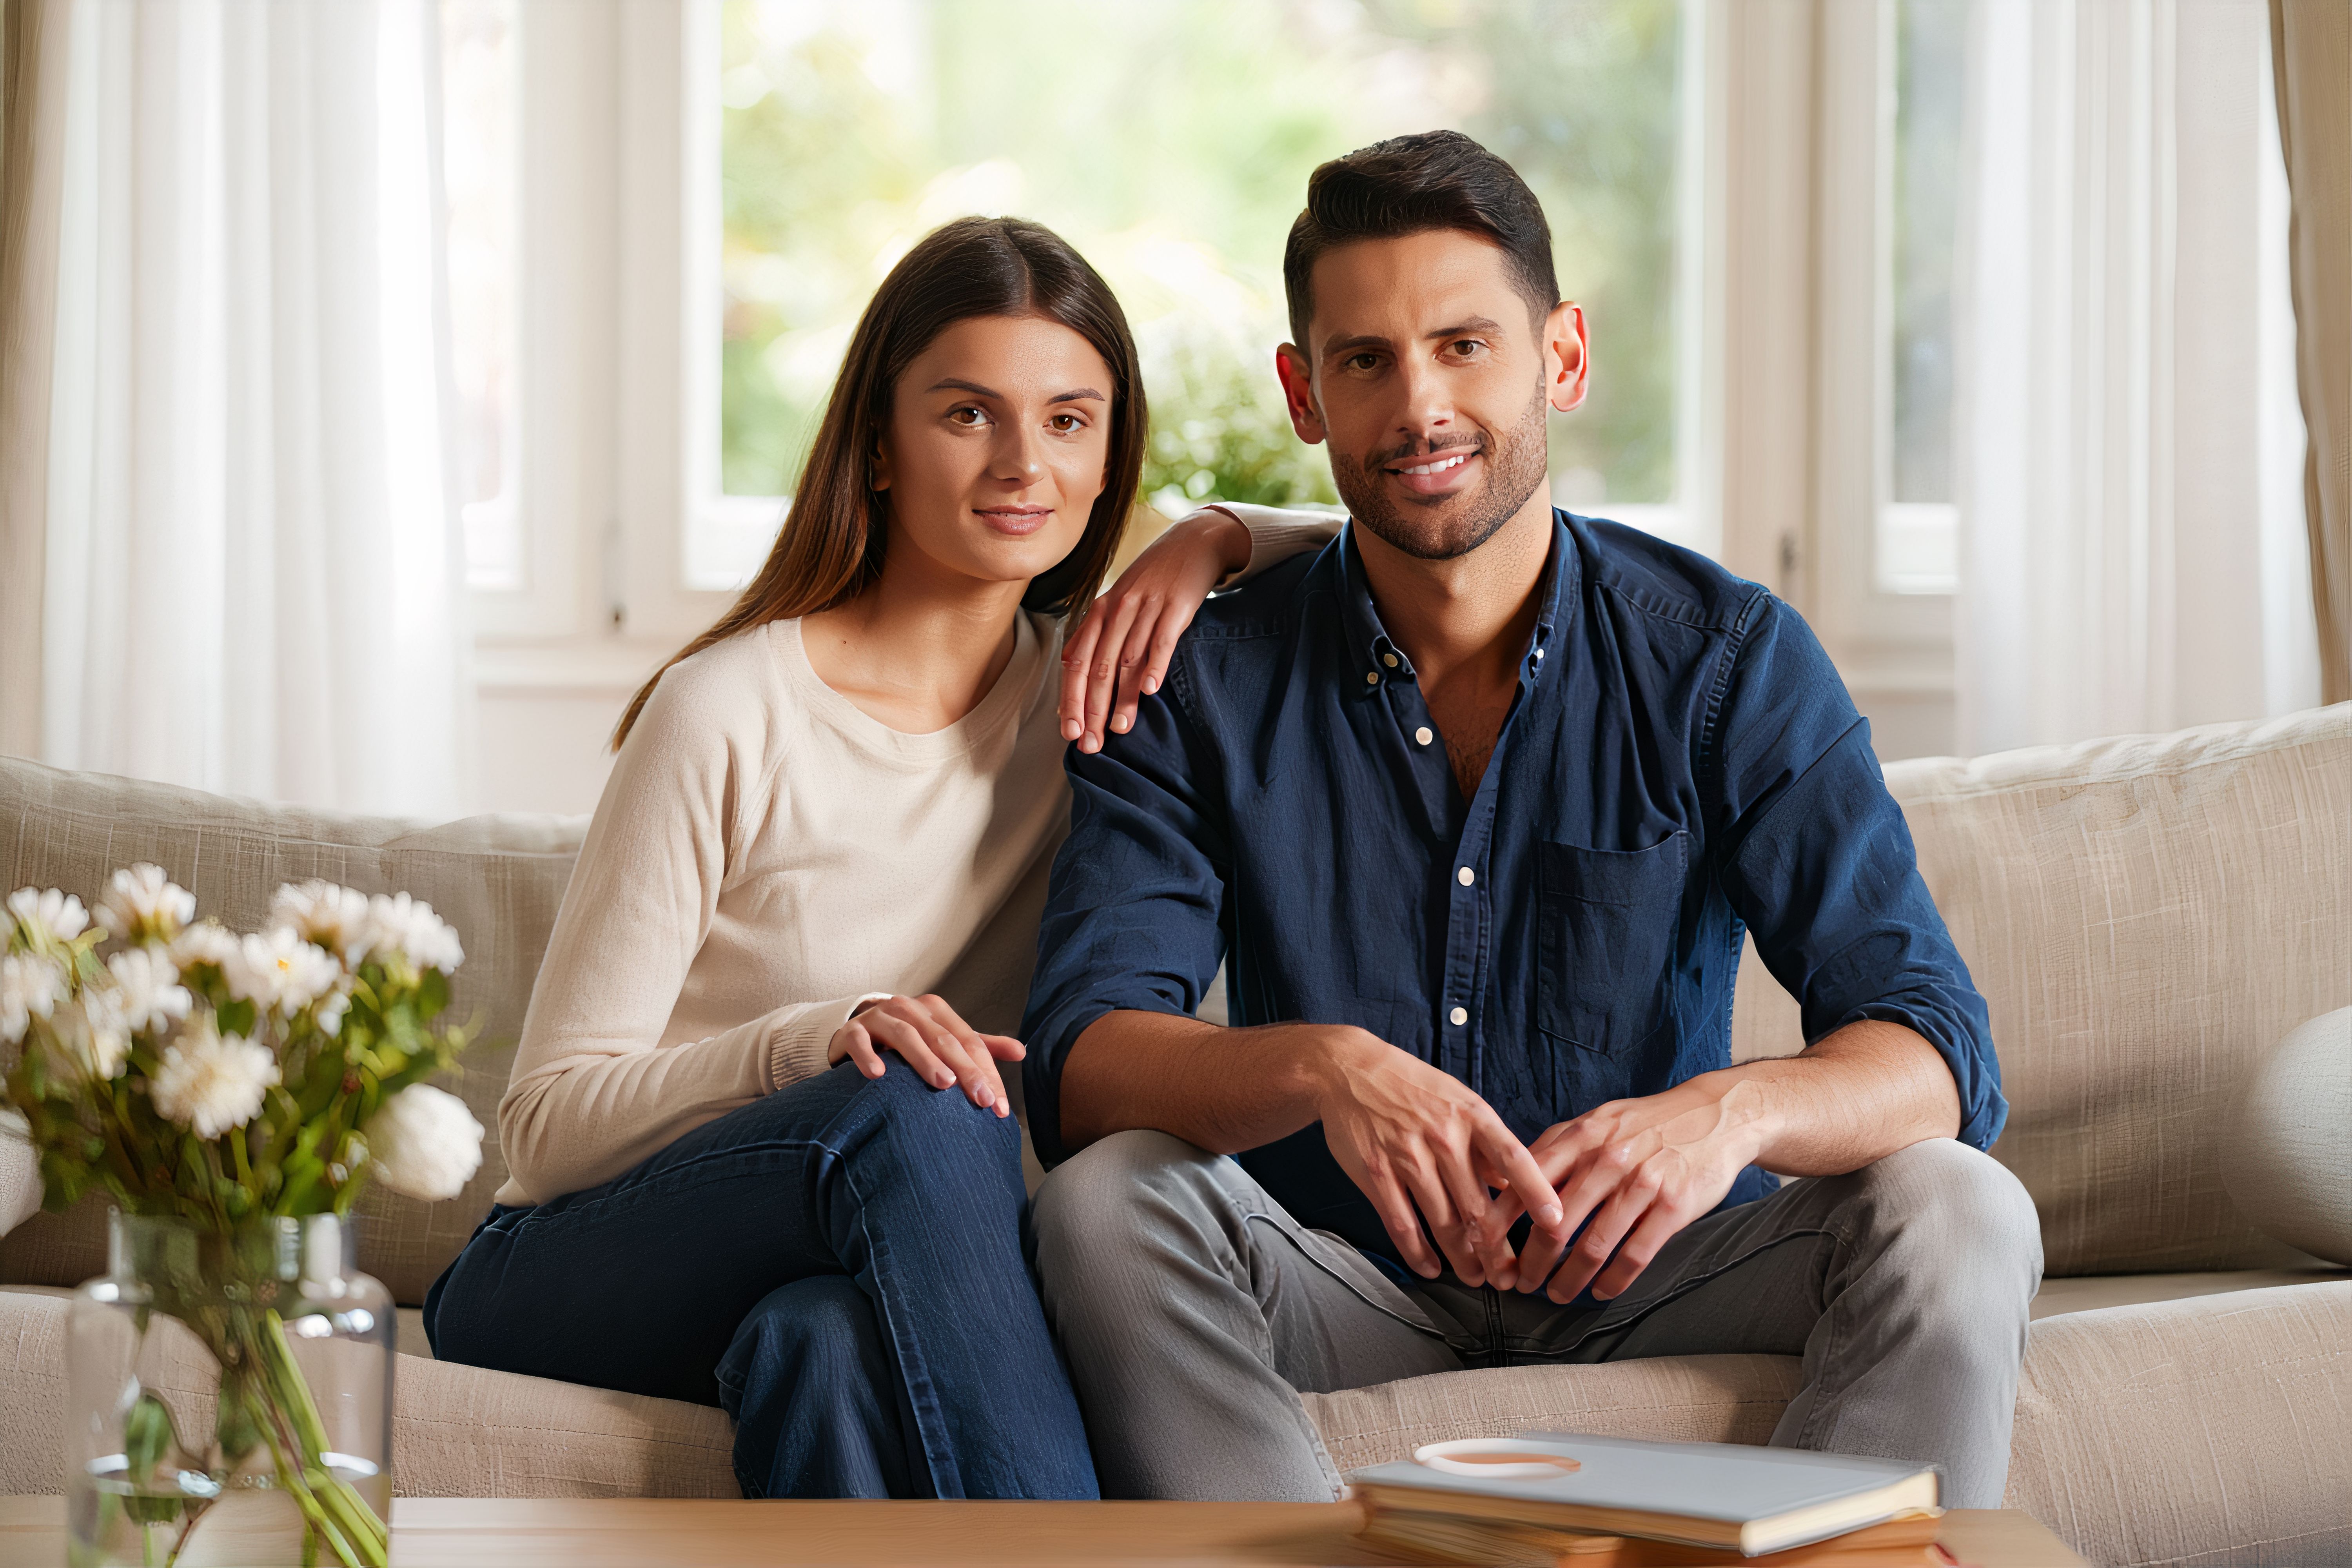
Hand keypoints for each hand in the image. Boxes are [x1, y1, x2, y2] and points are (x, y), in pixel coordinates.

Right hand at [827, 994, 1025, 1117]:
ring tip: (942, 1083)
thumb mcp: (942, 1039)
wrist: (853, 1030)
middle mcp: (910, 1009)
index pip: (968, 1042)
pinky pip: (859, 1041)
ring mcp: (879, 1018)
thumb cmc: (905, 1040)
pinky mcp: (851, 1031)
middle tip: (981, 1099)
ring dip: (924, 1059)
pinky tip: (879, 1075)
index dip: (986, 1072)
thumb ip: (979, 1046)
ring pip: (906, 1036)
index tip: (999, 1106)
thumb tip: (1021, 1052)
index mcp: (935, 1012)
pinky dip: (869, 1056)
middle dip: (965, 1070)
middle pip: (943, 1039)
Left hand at [1058, 507, 1250, 753]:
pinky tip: (1150, 690)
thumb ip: (1094, 633)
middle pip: (1099, 667)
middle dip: (1092, 708)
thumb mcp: (1117, 600)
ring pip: (1128, 660)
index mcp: (1100, 611)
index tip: (1070, 732)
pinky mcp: (1176, 606)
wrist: (1192, 541)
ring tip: (1119, 730)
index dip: (1071, 698)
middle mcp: (1118, 609)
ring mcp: (1147, 607)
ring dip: (1121, 698)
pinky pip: (1162, 640)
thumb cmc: (1153, 579)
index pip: (1077, 661)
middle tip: (1091, 744)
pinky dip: (1154, 665)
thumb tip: (1069, 668)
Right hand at [1304, 1028, 1565, 1284]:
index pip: (1513, 1158)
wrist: (1350, 1070)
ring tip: (1475, 1278)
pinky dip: (1418, 1253)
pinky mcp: (1375, 1173)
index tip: (1556, 1223)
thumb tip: (1513, 1186)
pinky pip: (1402, 1224)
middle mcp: (1443, 1137)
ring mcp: (1407, 1156)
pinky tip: (1431, 1268)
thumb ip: (1488, 1144)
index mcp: (1472, 1116)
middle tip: (1508, 1278)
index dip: (1537, 1192)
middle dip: (1496, 1251)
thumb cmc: (1414, 1087)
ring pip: (1443, 1222)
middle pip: (1478, 1206)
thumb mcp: (1460, 1101)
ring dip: (1462, 1259)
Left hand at [1484, 1078, 1760, 1301]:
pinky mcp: (1673, 1208)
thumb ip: (1553, 1148)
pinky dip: (1612, 1281)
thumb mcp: (1595, 1121)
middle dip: (1530, 1262)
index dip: (1500, 1223)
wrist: (1714, 1115)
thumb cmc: (1645, 1123)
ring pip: (1592, 1246)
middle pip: (1554, 1225)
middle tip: (1519, 1283)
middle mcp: (1606, 1160)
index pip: (1525, 1185)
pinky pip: (1633, 1255)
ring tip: (1556, 1294)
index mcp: (1580, 1137)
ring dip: (1568, 1279)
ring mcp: (1641, 1184)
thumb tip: (1505, 1177)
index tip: (1484, 1250)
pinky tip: (1600, 1292)